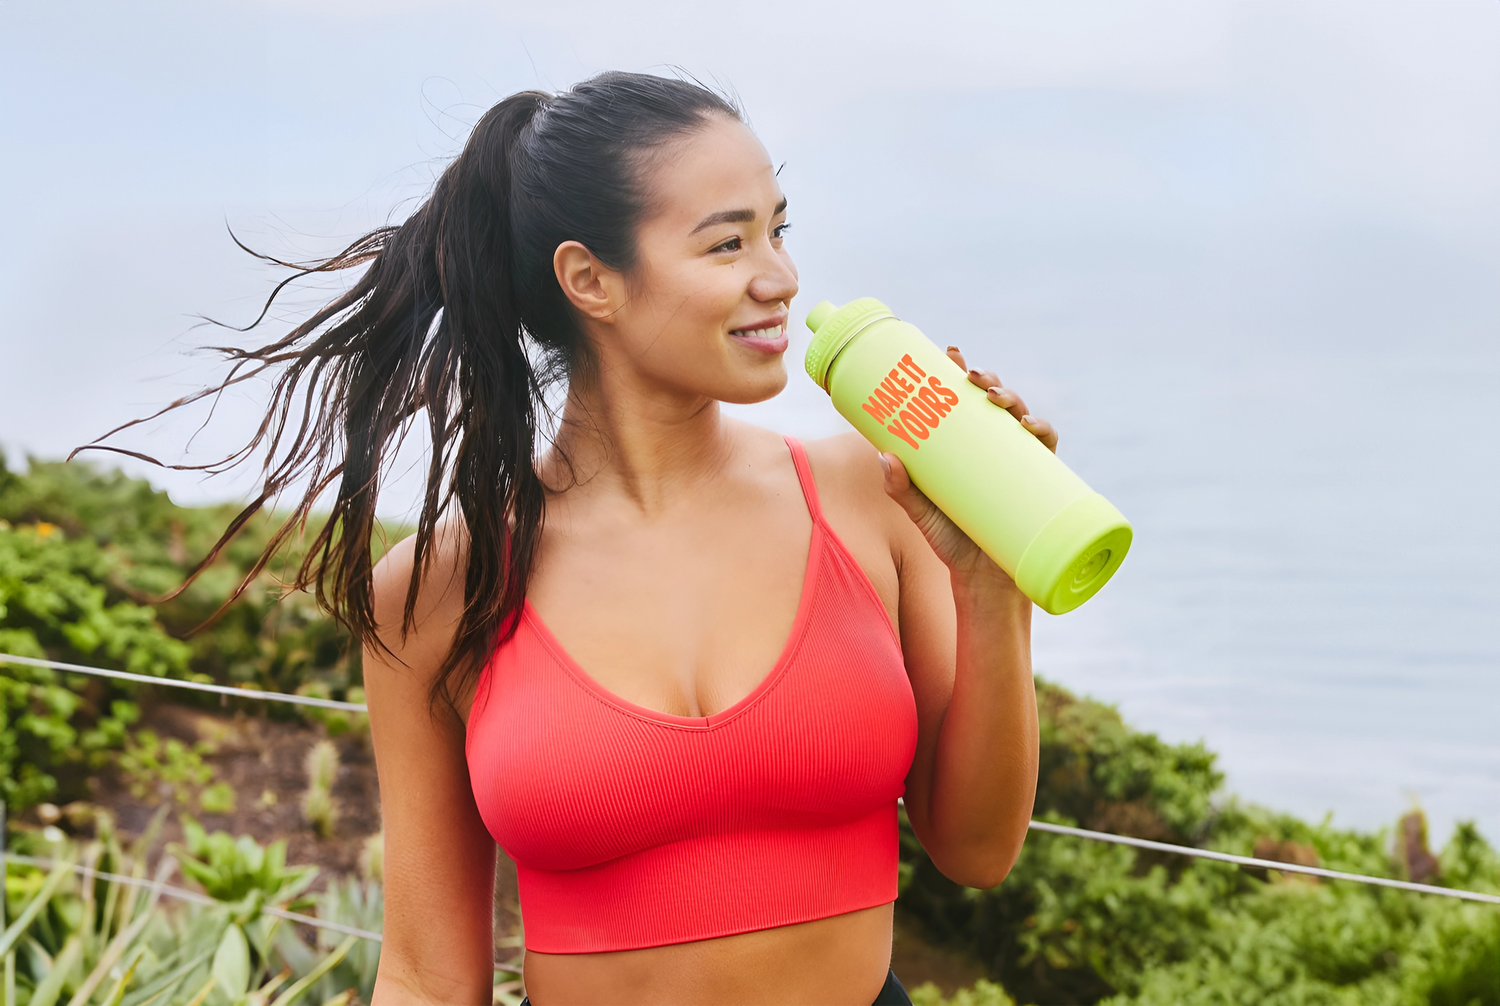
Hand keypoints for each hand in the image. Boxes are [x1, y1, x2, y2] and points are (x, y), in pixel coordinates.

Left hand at [878, 345, 1058, 575]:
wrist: (983, 580)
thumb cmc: (950, 540)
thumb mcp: (919, 511)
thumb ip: (899, 487)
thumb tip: (883, 456)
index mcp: (966, 447)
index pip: (966, 400)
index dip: (962, 371)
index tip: (953, 352)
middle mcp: (993, 448)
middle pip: (995, 401)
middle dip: (988, 380)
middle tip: (973, 376)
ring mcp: (1017, 462)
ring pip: (1021, 416)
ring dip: (1012, 398)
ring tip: (994, 396)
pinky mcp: (1037, 481)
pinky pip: (1046, 448)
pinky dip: (1043, 431)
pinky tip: (1030, 425)